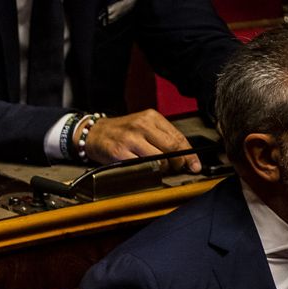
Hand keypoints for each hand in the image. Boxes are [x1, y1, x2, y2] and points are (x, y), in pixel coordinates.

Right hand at [82, 110, 199, 172]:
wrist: (92, 133)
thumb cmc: (119, 131)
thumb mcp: (142, 125)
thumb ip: (160, 136)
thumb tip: (181, 154)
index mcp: (151, 117)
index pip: (178, 137)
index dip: (189, 153)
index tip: (194, 164)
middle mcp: (141, 126)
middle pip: (171, 147)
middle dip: (178, 162)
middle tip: (178, 169)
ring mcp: (130, 139)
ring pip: (158, 158)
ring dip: (163, 168)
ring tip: (161, 170)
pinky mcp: (119, 152)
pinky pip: (140, 166)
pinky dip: (147, 171)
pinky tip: (147, 171)